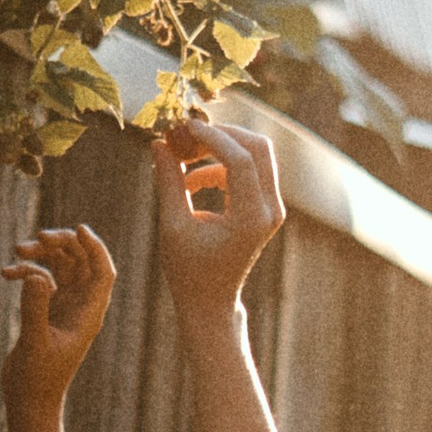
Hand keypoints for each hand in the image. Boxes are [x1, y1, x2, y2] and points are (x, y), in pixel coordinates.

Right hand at [0, 224, 113, 406]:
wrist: (29, 402)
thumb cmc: (36, 379)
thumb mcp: (34, 344)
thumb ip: (34, 310)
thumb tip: (36, 276)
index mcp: (88, 314)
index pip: (102, 272)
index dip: (95, 247)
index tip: (78, 229)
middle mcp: (80, 307)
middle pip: (81, 261)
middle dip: (62, 244)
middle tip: (37, 239)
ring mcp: (65, 307)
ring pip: (61, 266)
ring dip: (43, 253)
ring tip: (18, 249)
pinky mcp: (47, 310)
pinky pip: (42, 278)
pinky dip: (26, 271)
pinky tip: (6, 274)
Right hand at [152, 119, 283, 333]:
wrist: (211, 303)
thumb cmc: (189, 271)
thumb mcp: (172, 226)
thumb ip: (169, 181)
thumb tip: (159, 143)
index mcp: (250, 219)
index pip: (240, 160)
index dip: (211, 137)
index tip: (182, 128)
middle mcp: (270, 211)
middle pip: (257, 147)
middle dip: (221, 134)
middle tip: (185, 136)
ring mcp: (272, 209)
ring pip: (255, 154)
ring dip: (218, 149)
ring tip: (181, 160)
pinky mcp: (265, 207)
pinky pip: (248, 170)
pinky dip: (220, 166)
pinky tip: (191, 182)